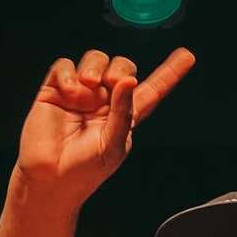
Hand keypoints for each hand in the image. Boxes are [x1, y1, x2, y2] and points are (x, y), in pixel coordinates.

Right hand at [15, 47, 195, 205]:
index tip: (187, 56)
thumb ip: (123, 112)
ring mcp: (80, 94)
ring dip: (95, 66)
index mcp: (125, 116)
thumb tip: (127, 80)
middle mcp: (105, 101)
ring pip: (95, 59)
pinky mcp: (55, 91)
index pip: (152, 90)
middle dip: (120, 68)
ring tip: (89, 85)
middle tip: (112, 82)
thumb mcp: (113, 145)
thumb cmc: (84, 171)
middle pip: (122, 67)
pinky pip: (65, 66)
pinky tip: (70, 90)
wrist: (50, 180)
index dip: (169, 73)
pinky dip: (69, 73)